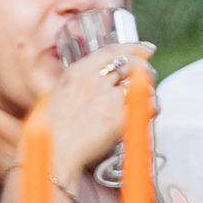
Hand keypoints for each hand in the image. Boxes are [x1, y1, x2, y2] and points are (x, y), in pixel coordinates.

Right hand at [36, 43, 153, 181]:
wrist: (54, 154)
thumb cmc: (49, 131)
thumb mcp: (53, 96)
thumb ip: (73, 85)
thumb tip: (89, 81)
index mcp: (77, 72)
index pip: (112, 50)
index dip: (134, 48)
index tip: (145, 49)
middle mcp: (93, 81)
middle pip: (130, 64)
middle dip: (145, 68)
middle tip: (148, 75)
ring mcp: (107, 98)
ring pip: (141, 84)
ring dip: (147, 89)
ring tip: (147, 96)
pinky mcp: (118, 117)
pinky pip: (146, 105)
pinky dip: (152, 106)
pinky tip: (150, 110)